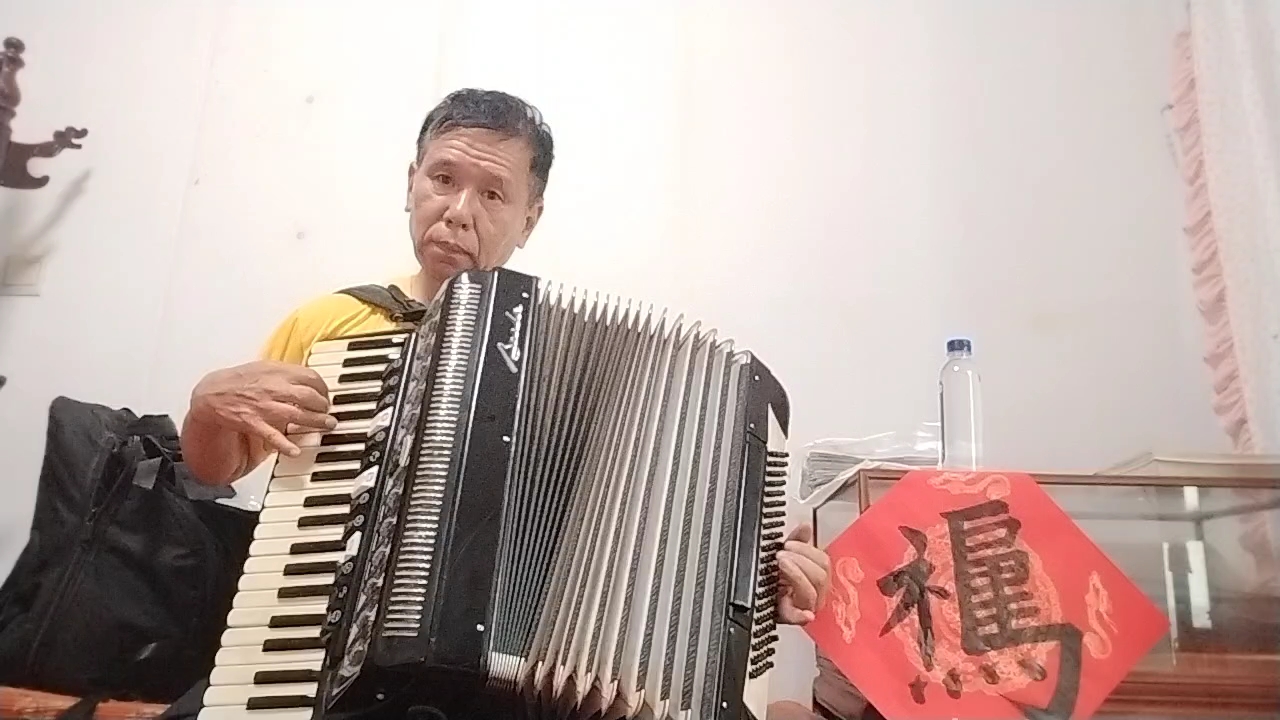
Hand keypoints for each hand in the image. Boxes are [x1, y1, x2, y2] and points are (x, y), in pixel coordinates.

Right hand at [188, 360, 334, 456]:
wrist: (211, 393)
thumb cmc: (239, 380)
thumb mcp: (264, 367)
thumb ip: (286, 372)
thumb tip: (308, 377)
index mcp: (277, 372)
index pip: (311, 377)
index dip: (323, 388)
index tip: (326, 396)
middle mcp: (273, 388)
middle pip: (309, 396)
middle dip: (324, 406)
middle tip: (328, 413)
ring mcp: (264, 407)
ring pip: (297, 415)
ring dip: (316, 422)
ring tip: (327, 426)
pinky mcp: (254, 423)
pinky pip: (272, 435)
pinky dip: (284, 444)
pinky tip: (295, 450)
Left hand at [775, 523, 829, 625]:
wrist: (755, 597)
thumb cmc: (771, 578)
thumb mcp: (784, 556)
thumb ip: (796, 541)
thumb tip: (805, 526)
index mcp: (813, 576)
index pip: (823, 562)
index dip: (807, 550)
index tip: (788, 544)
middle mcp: (813, 592)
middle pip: (821, 576)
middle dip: (800, 561)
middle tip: (781, 555)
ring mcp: (804, 606)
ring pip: (812, 593)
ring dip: (796, 575)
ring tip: (780, 565)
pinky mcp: (791, 617)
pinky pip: (799, 618)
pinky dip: (802, 615)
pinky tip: (805, 614)